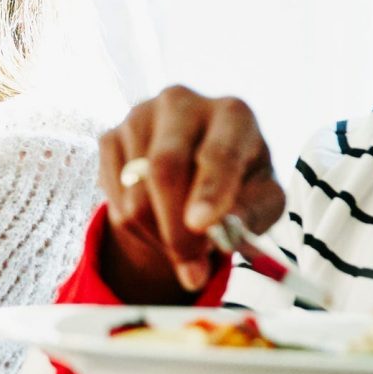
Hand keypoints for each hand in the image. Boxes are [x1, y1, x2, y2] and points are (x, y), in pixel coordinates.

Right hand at [95, 87, 286, 301]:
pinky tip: (156, 222)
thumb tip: (219, 234)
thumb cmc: (239, 184)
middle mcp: (182, 103)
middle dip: (175, 226)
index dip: (210, 190)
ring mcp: (139, 117)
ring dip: (158, 236)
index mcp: (232, 114)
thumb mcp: (262, 200)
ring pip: (135, 194)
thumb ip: (251, 215)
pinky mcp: (110, 136)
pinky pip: (113, 197)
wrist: (196, 166)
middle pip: (165, 167)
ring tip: (183, 243)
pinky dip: (134, 226)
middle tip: (191, 270)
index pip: (218, 151)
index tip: (202, 225)